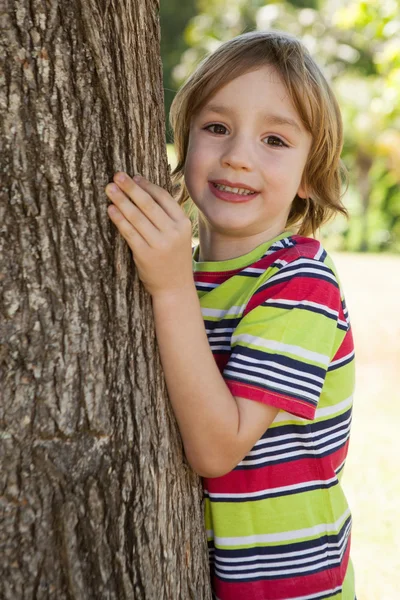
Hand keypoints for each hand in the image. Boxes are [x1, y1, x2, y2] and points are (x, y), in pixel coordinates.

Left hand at [105, 172, 193, 296]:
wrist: (175, 287)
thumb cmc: (173, 257)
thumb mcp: (178, 234)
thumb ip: (167, 216)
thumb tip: (144, 189)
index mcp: (183, 223)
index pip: (163, 198)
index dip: (147, 185)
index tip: (133, 176)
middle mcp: (173, 232)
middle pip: (148, 204)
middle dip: (131, 188)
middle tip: (117, 176)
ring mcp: (159, 244)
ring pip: (137, 217)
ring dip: (121, 200)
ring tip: (110, 189)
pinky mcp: (145, 255)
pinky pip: (129, 233)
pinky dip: (119, 219)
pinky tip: (111, 210)